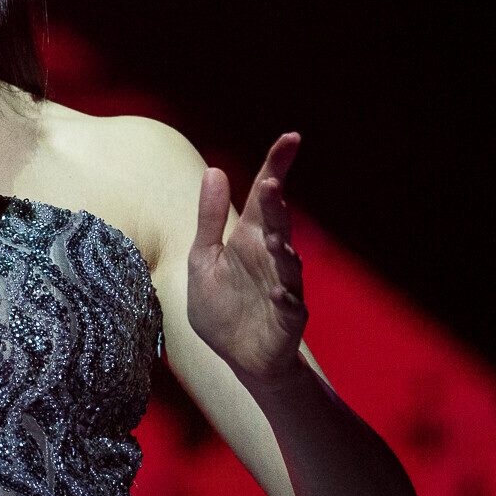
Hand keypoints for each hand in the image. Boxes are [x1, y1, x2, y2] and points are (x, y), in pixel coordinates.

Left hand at [186, 133, 307, 387]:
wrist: (237, 357)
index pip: (266, 196)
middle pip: (278, 224)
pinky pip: (291, 306)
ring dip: (283, 251)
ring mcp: (283, 286)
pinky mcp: (287, 318)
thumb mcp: (204, 258)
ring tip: (275, 239)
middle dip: (277, 206)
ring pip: (288, 264)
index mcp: (251, 237)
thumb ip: (209, 219)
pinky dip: (286, 298)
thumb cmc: (221, 305)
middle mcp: (271, 257)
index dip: (278, 166)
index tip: (291, 138)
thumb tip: (215, 171)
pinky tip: (279, 292)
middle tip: (271, 184)